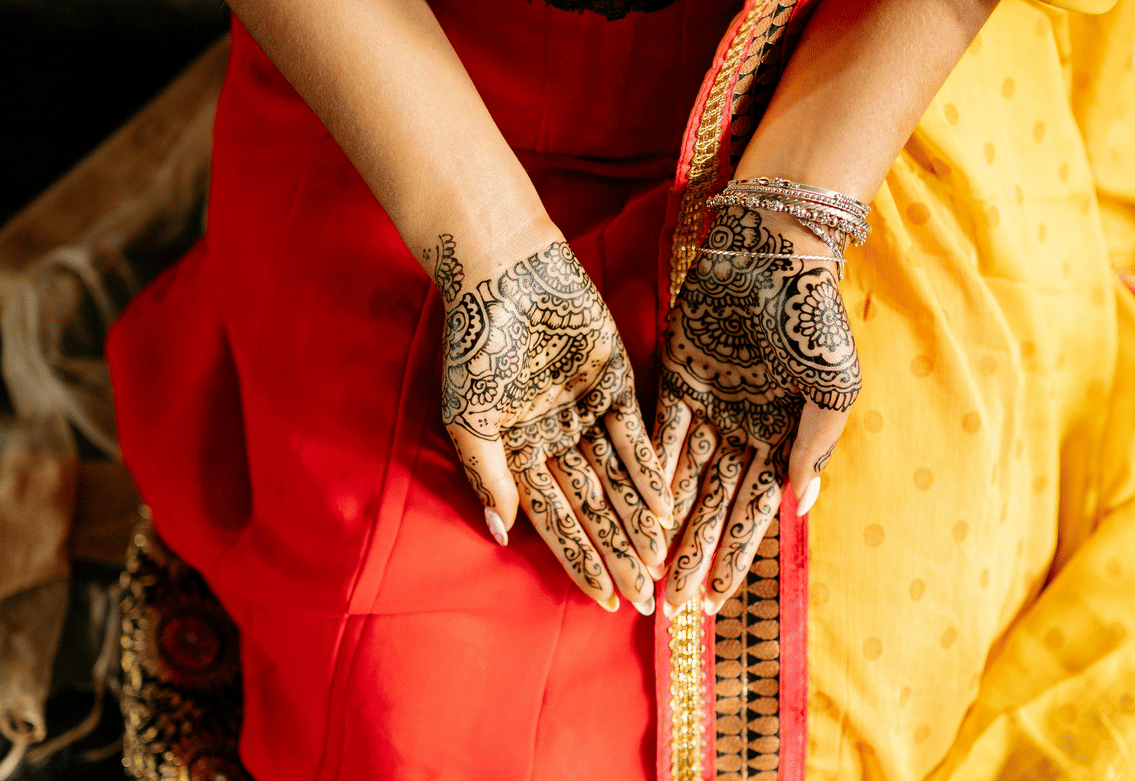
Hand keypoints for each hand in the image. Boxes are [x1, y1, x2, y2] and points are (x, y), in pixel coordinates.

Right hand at [430, 234, 672, 614]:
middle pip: (594, 508)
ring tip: (662, 560)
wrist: (501, 270)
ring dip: (638, 520)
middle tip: (647, 598)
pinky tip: (667, 506)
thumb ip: (486, 475)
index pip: (555, 520)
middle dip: (619, 553)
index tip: (605, 600)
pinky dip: (650, 469)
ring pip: (619, 478)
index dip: (580, 561)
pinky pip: (635, 434)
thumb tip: (503, 533)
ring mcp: (587, 410)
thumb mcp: (468, 417)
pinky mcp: (614, 379)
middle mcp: (557, 438)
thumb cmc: (473, 344)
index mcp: (518, 452)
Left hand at [653, 205, 861, 614]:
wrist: (778, 251)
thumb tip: (796, 505)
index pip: (755, 510)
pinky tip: (634, 509)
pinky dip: (650, 471)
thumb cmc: (816, 318)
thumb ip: (814, 446)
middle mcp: (743, 429)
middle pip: (714, 504)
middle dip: (694, 554)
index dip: (736, 555)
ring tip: (649, 568)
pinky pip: (660, 434)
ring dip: (668, 524)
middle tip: (671, 603)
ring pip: (683, 478)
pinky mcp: (676, 378)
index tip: (717, 600)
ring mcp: (709, 406)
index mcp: (784, 436)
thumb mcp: (833, 388)